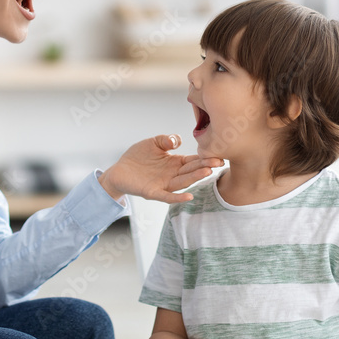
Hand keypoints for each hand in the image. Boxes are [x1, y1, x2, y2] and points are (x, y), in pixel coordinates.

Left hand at [99, 134, 222, 201]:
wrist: (119, 170)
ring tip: (207, 172)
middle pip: (191, 171)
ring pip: (182, 182)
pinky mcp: (153, 192)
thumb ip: (166, 140)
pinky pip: (167, 196)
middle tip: (219, 162)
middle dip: (205, 167)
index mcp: (175, 162)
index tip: (218, 154)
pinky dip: (178, 198)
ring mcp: (164, 184)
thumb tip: (177, 141)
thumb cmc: (138, 156)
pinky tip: (189, 196)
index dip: (205, 158)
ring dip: (195, 178)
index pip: (193, 160)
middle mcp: (172, 174)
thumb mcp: (153, 143)